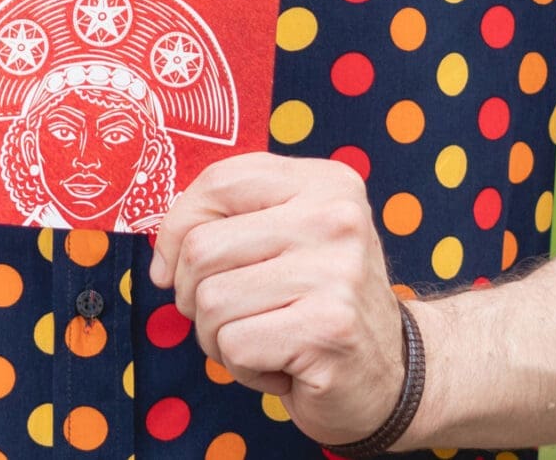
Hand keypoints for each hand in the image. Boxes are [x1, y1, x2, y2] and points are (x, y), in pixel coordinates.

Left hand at [146, 153, 407, 446]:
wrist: (394, 375)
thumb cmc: (321, 302)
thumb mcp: (287, 238)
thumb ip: (229, 221)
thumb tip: (161, 256)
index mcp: (325, 182)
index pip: (220, 181)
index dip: (177, 227)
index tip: (173, 265)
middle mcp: (336, 218)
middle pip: (202, 247)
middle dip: (193, 294)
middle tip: (231, 314)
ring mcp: (337, 273)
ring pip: (211, 301)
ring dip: (218, 337)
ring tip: (263, 338)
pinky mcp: (328, 330)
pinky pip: (233, 346)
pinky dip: (242, 368)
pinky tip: (281, 364)